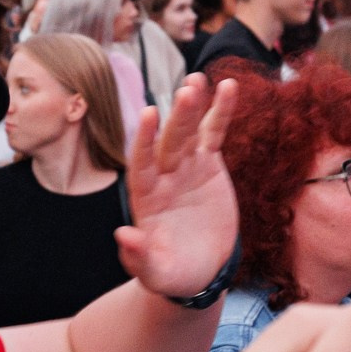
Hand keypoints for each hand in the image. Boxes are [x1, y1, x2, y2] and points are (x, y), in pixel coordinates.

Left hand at [114, 74, 241, 298]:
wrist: (200, 270)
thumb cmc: (172, 273)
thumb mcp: (155, 272)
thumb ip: (138, 256)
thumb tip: (122, 234)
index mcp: (145, 197)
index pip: (141, 163)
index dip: (145, 140)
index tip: (149, 115)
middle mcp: (162, 176)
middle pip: (169, 142)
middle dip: (178, 118)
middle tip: (187, 91)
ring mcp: (185, 166)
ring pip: (189, 131)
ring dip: (195, 106)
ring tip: (199, 79)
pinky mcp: (208, 164)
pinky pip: (214, 133)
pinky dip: (220, 111)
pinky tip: (228, 86)